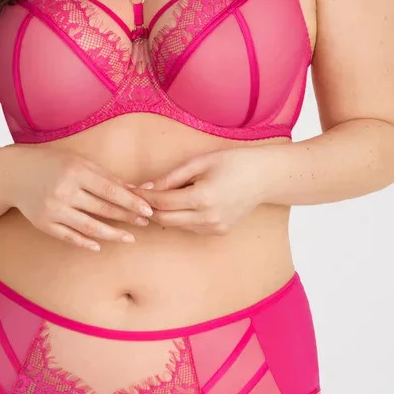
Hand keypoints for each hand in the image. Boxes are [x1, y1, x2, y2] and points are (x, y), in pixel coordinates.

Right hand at [8, 146, 155, 251]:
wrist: (14, 174)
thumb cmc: (52, 164)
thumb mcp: (79, 162)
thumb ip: (105, 176)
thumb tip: (136, 190)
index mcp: (76, 172)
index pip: (110, 190)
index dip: (131, 201)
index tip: (148, 209)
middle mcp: (64, 191)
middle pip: (102, 209)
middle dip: (127, 217)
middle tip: (146, 223)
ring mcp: (53, 210)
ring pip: (89, 227)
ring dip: (112, 235)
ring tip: (129, 238)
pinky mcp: (44, 224)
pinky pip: (69, 237)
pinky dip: (85, 242)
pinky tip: (99, 246)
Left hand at [133, 148, 270, 234]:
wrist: (264, 176)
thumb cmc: (232, 162)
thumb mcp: (199, 162)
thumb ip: (171, 177)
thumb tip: (146, 188)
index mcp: (202, 198)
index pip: (162, 203)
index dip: (144, 197)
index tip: (130, 189)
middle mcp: (208, 218)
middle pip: (165, 219)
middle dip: (149, 209)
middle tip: (137, 196)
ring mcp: (214, 228)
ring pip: (176, 225)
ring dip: (164, 214)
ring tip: (157, 198)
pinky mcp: (218, 232)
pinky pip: (190, 227)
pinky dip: (181, 217)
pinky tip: (181, 203)